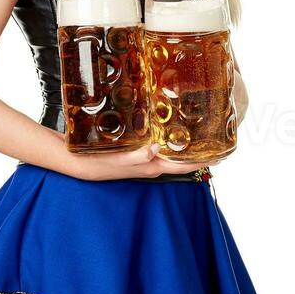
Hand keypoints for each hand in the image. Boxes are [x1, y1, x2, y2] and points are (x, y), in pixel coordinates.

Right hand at [62, 142, 223, 181]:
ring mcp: (140, 158)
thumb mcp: (115, 160)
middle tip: (213, 138)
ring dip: (181, 143)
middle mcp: (148, 164)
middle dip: (196, 151)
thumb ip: (135, 157)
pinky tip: (165, 126)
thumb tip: (155, 149)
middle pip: (178, 159)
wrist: (73, 161)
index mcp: (149, 167)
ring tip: (195, 129)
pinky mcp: (132, 151)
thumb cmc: (94, 163)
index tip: (220, 157)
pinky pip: (155, 145)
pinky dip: (165, 138)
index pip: (181, 167)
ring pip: (167, 152)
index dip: (201, 162)